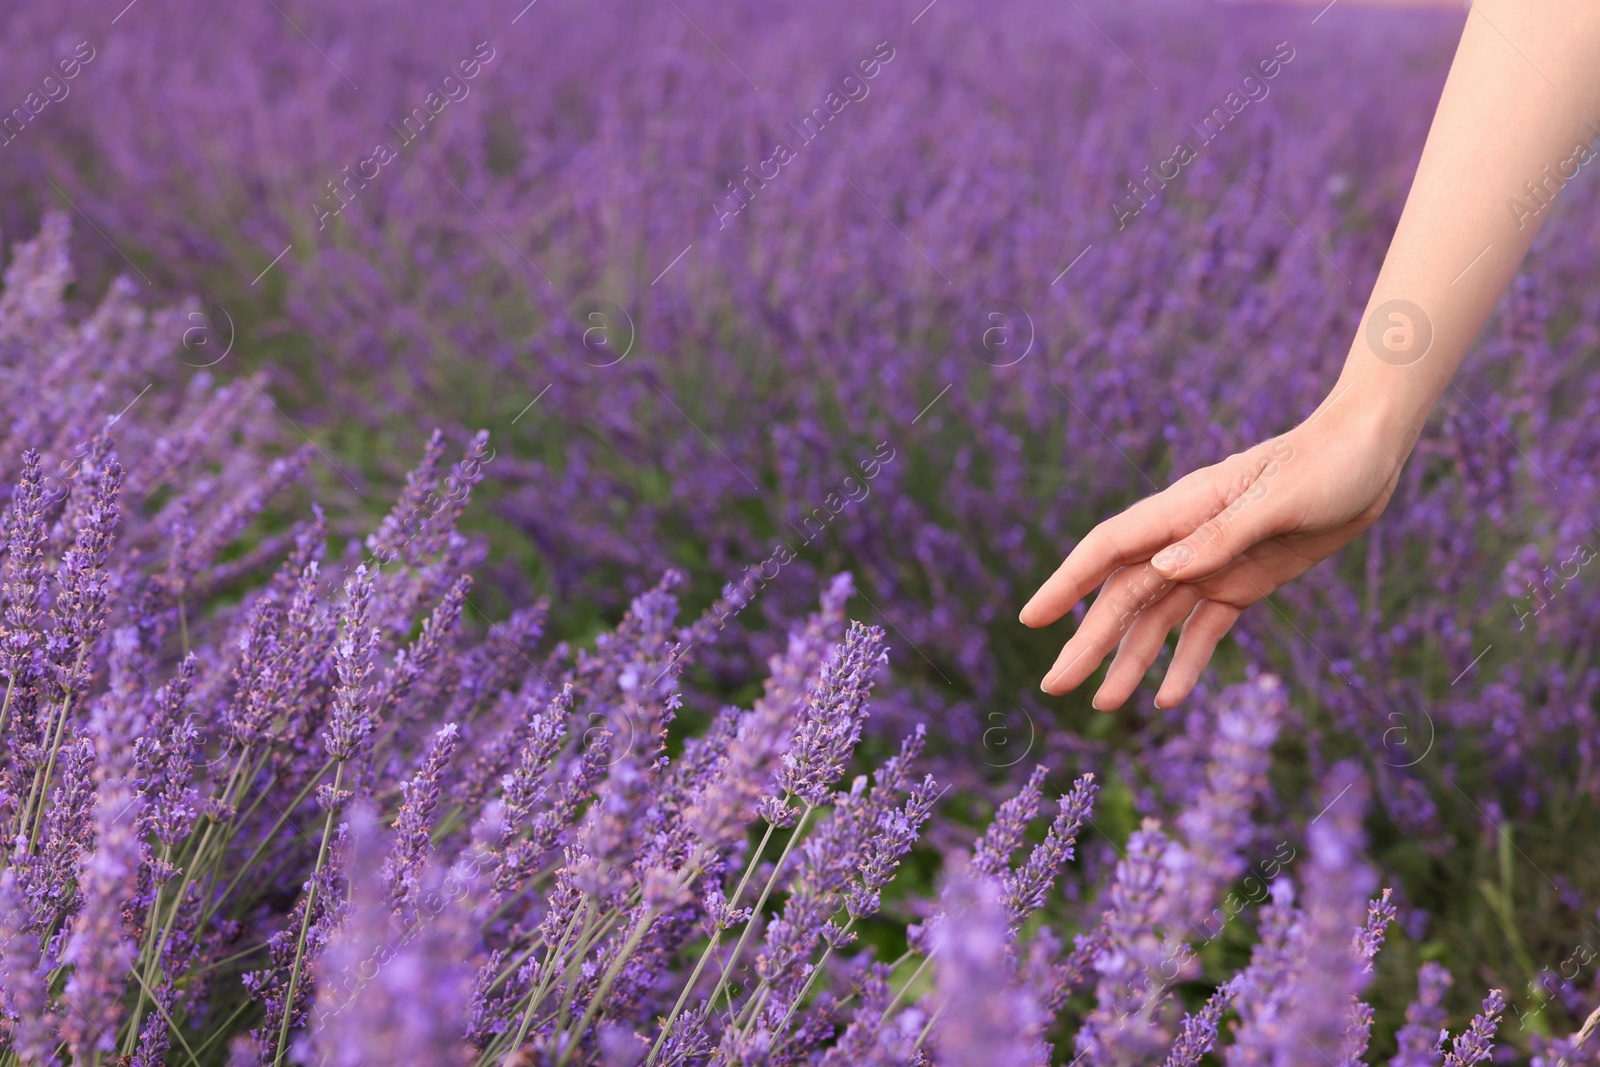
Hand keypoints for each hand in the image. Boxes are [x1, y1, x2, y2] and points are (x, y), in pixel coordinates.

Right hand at [1019, 408, 1406, 709]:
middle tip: (1054, 685)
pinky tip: (1168, 697)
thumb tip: (1162, 571)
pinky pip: (1206, 629)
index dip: (1068, 584)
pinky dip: (1187, 662)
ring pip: (1158, 619)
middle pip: (1124, 596)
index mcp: (1184, 509)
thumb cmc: (1326, 463)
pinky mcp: (1244, 581)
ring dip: (1131, 660)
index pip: (1109, 549)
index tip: (1033, 618)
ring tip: (1104, 704)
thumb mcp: (1280, 499)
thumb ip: (1221, 536)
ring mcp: (1213, 562)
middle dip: (1088, 641)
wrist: (1370, 453)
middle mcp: (1187, 539)